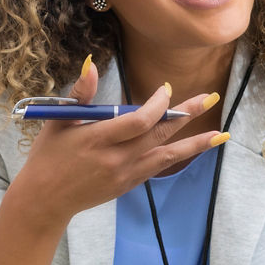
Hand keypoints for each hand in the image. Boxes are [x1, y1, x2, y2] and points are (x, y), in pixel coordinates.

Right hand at [7, 57, 224, 229]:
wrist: (44, 200)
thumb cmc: (48, 156)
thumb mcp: (58, 121)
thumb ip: (80, 94)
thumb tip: (92, 64)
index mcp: (97, 139)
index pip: (138, 120)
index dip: (157, 104)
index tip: (166, 90)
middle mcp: (115, 158)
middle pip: (159, 134)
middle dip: (186, 115)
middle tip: (210, 98)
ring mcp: (124, 175)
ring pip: (167, 156)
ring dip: (194, 143)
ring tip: (220, 135)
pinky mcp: (128, 185)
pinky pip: (158, 167)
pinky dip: (177, 157)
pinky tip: (193, 148)